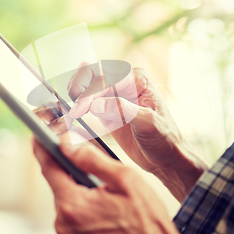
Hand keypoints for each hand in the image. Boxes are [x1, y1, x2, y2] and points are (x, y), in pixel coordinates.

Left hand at [33, 139, 189, 233]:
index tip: (37, 134)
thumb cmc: (147, 220)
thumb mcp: (125, 179)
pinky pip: (72, 210)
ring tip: (101, 178)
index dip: (42, 148)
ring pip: (65, 195)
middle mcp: (65, 222)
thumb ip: (93, 159)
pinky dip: (82, 198)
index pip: (49, 169)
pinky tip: (101, 195)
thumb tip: (68, 144)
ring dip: (77, 182)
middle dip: (67, 164)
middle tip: (82, 149)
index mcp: (74, 205)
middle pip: (57, 181)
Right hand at [66, 64, 207, 201]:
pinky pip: (86, 102)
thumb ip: (123, 110)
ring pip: (86, 86)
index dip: (91, 92)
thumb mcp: (148, 123)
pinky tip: (68, 114)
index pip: (108, 78)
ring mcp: (114, 95)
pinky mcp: (106, 110)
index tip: (79, 109)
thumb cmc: (164, 139)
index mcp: (138, 79)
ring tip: (67, 111)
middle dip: (78, 87)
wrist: (165, 158)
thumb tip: (97, 104)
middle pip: (93, 75)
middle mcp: (124, 82)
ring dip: (74, 95)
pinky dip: (75, 106)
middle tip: (71, 107)